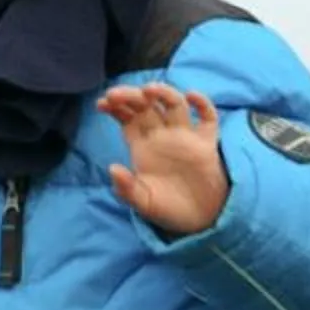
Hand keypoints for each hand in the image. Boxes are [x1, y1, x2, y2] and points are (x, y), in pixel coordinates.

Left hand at [98, 82, 230, 235]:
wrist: (197, 220)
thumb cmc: (166, 208)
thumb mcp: (142, 202)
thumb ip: (126, 188)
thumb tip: (113, 169)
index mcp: (142, 146)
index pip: (126, 118)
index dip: (115, 108)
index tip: (101, 103)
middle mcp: (162, 136)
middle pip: (146, 107)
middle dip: (131, 97)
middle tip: (116, 94)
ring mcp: (185, 137)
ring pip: (174, 105)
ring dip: (163, 94)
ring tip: (149, 90)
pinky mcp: (207, 144)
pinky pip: (208, 119)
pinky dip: (203, 105)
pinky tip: (192, 97)